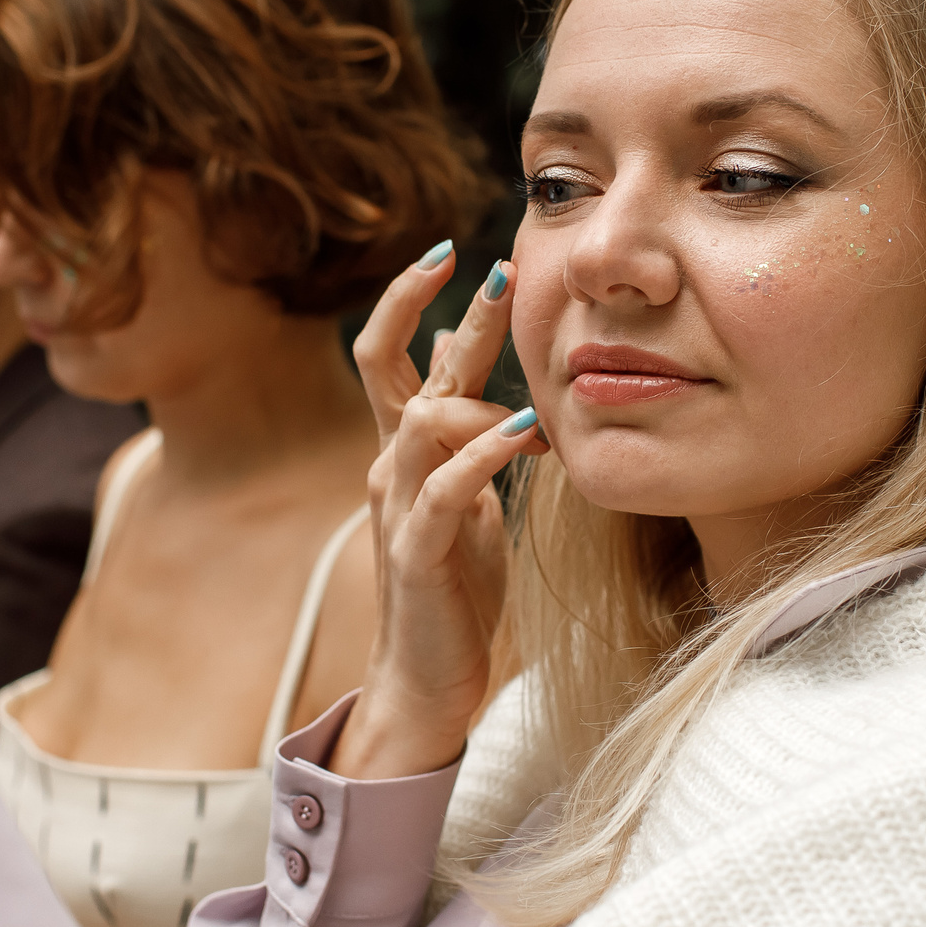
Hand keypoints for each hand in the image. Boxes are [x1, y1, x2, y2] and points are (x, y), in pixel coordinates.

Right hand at [337, 248, 547, 780]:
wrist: (429, 676)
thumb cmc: (455, 582)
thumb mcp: (464, 488)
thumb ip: (460, 421)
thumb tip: (457, 340)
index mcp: (403, 447)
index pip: (391, 352)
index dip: (412, 297)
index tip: (452, 249)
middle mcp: (390, 465)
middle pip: (397, 366)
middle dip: (444, 313)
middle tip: (498, 271)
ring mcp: (397, 507)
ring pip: (421, 419)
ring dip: (481, 395)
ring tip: (536, 399)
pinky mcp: (416, 551)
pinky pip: (445, 487)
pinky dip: (486, 453)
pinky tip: (529, 433)